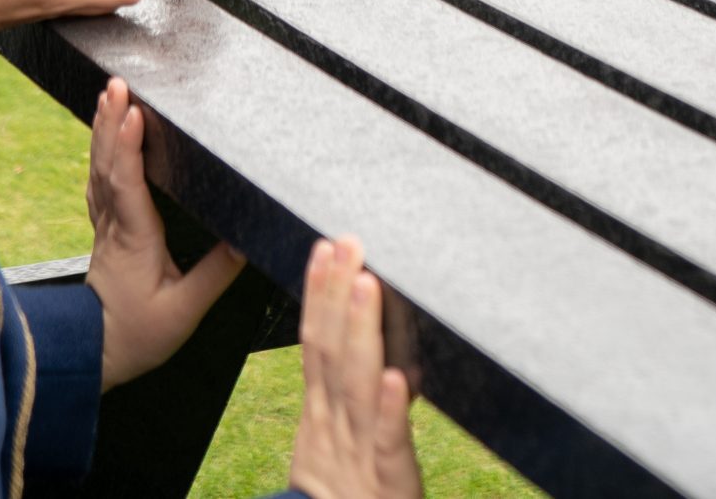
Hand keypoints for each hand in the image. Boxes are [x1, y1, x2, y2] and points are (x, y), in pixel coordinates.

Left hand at [88, 78, 249, 388]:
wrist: (93, 354)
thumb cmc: (137, 336)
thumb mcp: (184, 312)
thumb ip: (215, 274)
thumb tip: (245, 240)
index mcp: (134, 239)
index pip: (127, 184)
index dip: (128, 146)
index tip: (133, 112)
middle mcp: (115, 226)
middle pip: (107, 165)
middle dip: (112, 121)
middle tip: (117, 83)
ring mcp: (106, 226)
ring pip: (99, 169)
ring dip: (104, 130)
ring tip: (110, 95)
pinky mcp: (106, 230)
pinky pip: (100, 181)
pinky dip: (102, 152)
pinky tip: (106, 135)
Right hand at [290, 235, 422, 498]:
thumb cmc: (352, 497)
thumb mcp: (340, 446)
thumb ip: (352, 404)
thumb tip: (378, 353)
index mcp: (322, 418)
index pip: (316, 347)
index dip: (319, 297)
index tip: (326, 248)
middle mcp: (335, 429)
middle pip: (331, 355)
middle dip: (336, 295)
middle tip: (348, 242)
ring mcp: (358, 454)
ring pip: (357, 386)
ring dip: (361, 332)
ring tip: (368, 284)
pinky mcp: (389, 483)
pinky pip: (388, 443)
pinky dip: (391, 410)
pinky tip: (398, 376)